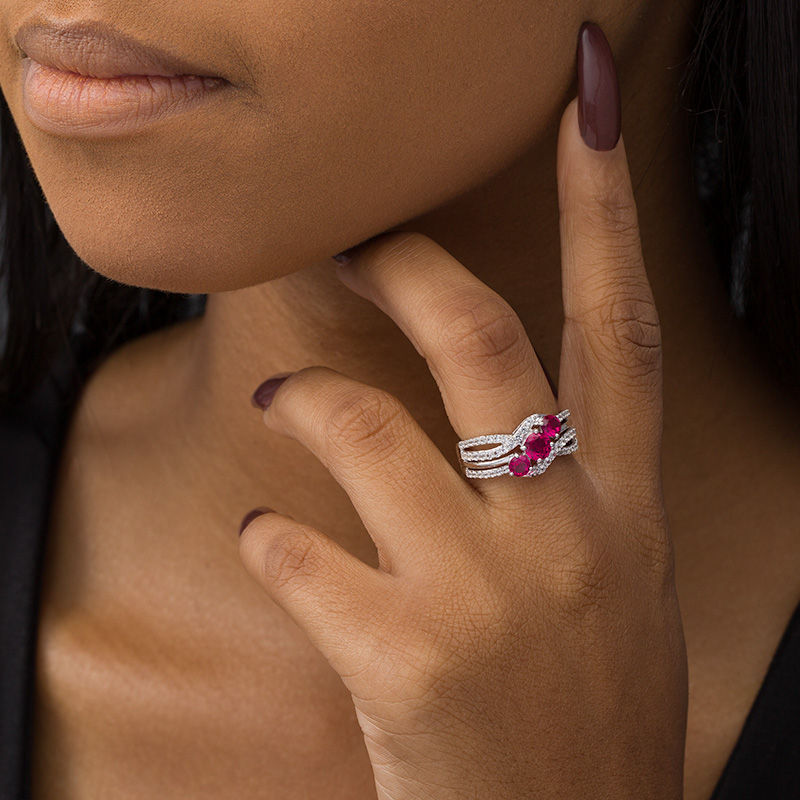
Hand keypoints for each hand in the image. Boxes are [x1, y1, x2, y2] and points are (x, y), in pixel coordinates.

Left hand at [239, 96, 687, 798]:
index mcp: (623, 510)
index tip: (582, 113)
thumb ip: (573, 500)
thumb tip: (506, 427)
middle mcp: (565, 530)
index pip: (620, 324)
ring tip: (282, 396)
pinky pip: (298, 550)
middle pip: (481, 337)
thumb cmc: (588, 717)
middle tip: (358, 240)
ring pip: (366, 426)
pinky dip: (269, 535)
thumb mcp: (614, 591)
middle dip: (409, 263)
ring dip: (306, 394)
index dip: (603, 207)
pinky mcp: (402, 654)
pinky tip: (272, 541)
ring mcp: (484, 592)